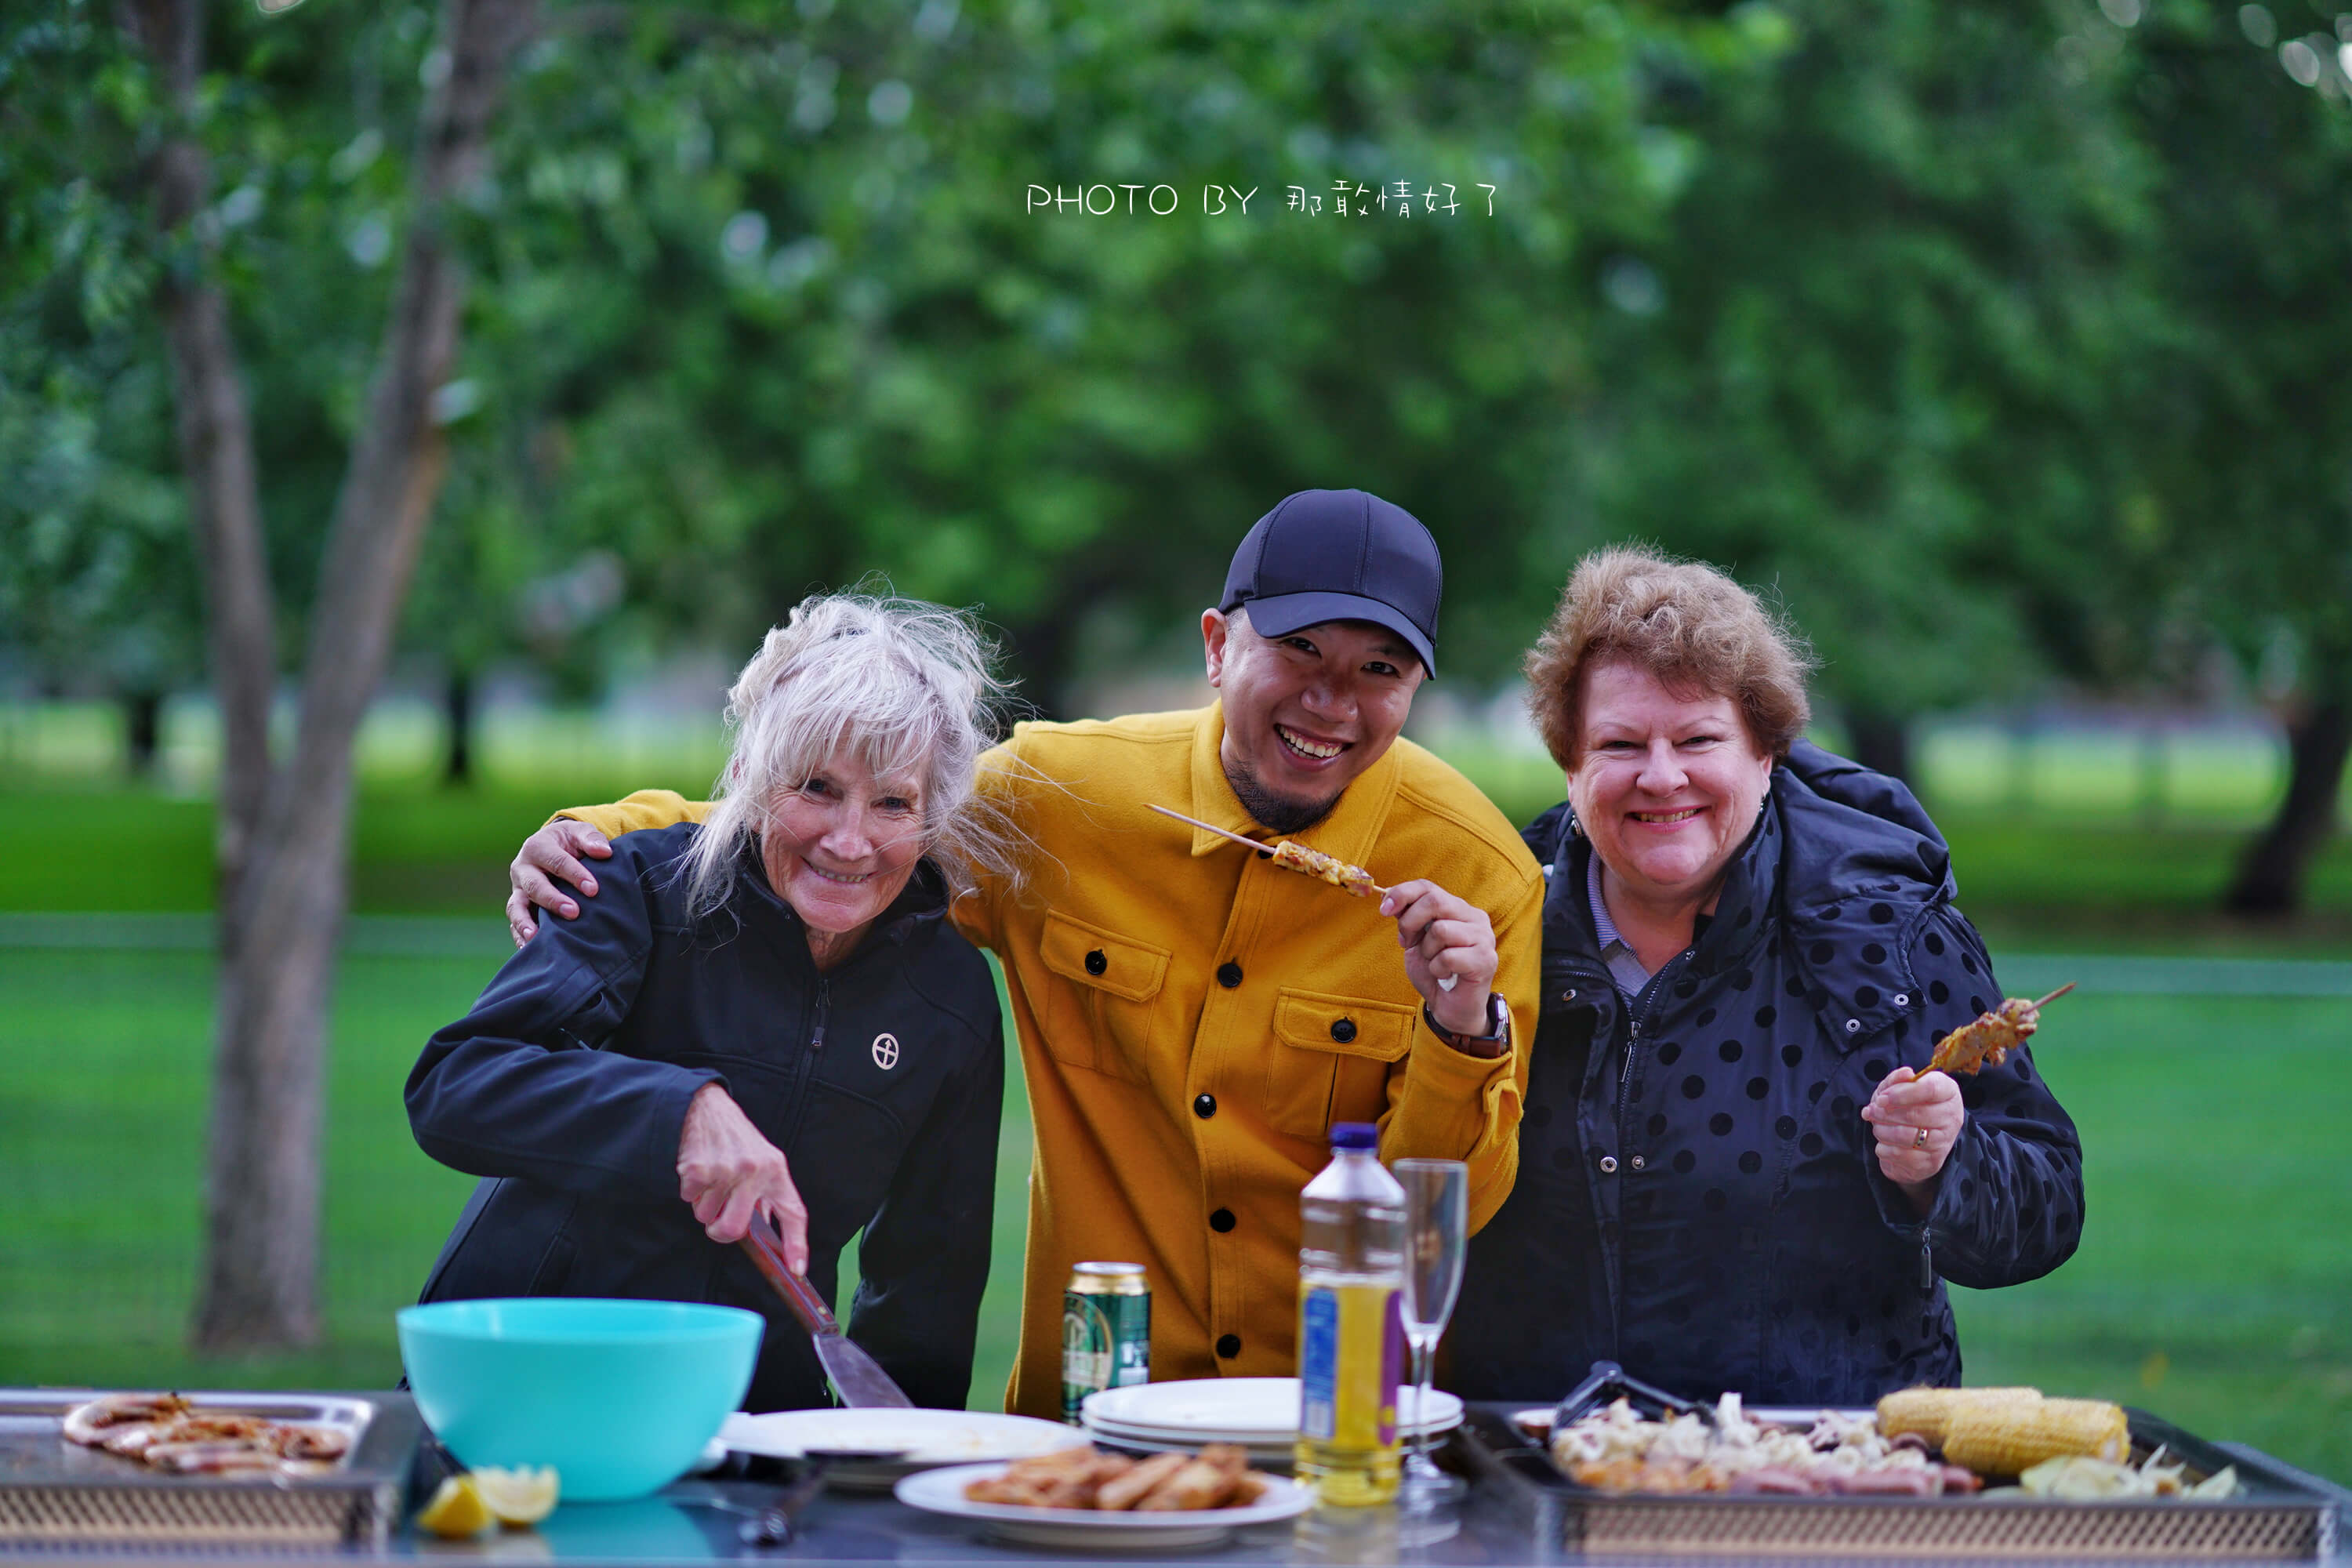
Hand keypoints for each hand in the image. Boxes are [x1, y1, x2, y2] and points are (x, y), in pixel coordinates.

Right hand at [507, 818, 612, 945]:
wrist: (553, 847)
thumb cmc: (570, 842)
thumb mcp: (580, 832)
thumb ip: (591, 839)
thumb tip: (604, 852)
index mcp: (537, 847)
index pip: (556, 862)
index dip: (575, 875)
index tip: (593, 890)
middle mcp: (523, 869)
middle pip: (534, 886)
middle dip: (553, 900)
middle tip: (573, 912)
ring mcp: (518, 890)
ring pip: (516, 907)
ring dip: (526, 923)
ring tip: (537, 937)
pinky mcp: (518, 906)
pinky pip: (514, 923)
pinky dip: (519, 936)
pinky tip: (529, 949)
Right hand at [677, 1084, 809, 1266]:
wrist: (707, 1106)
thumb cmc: (738, 1139)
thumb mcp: (764, 1160)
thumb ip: (767, 1195)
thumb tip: (765, 1231)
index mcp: (776, 1171)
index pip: (793, 1213)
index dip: (797, 1244)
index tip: (797, 1269)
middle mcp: (754, 1171)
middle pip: (734, 1229)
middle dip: (720, 1232)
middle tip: (718, 1219)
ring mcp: (725, 1171)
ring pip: (706, 1217)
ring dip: (704, 1206)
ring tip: (711, 1180)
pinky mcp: (698, 1169)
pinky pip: (689, 1200)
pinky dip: (690, 1192)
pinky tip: (699, 1171)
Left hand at [1378, 879, 1497, 1036]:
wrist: (1450, 1007)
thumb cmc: (1434, 971)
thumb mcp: (1415, 940)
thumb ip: (1407, 918)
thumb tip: (1389, 897)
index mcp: (1458, 908)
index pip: (1428, 887)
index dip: (1402, 893)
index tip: (1384, 910)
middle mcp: (1475, 917)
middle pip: (1435, 901)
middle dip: (1411, 922)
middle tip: (1408, 942)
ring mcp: (1484, 937)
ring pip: (1441, 930)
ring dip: (1427, 951)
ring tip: (1434, 963)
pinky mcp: (1485, 960)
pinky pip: (1448, 956)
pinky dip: (1437, 969)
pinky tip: (1444, 975)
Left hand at [1861, 1066, 1965, 1202]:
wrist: (1915, 1141)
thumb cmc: (1906, 1106)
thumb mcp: (1898, 1088)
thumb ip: (1898, 1079)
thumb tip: (1906, 1073)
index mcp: (1948, 1092)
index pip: (1930, 1089)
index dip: (1901, 1093)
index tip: (1882, 1098)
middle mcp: (1952, 1117)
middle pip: (1916, 1114)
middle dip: (1886, 1113)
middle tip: (1872, 1111)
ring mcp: (1944, 1142)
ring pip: (1907, 1136)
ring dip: (1882, 1131)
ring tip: (1877, 1126)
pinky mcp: (1932, 1163)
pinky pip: (1900, 1155)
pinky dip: (1884, 1148)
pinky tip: (1883, 1143)